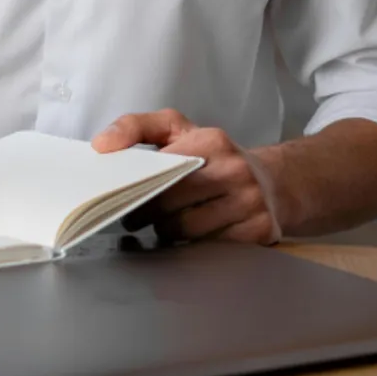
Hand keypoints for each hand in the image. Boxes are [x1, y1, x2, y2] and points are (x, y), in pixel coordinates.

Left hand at [92, 110, 284, 245]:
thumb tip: (101, 145)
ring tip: (162, 224)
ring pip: (185, 231)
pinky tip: (190, 237)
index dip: (135, 186)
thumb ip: (135, 126)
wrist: (274, 182)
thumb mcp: (177, 129)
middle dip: (144, 214)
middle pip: (169, 205)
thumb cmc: (213, 157)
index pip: (160, 169)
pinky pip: (208, 249)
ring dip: (165, 232)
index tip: (119, 195)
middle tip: (134, 217)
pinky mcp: (261, 231)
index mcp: (212, 141)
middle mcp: (235, 171)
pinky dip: (192, 246)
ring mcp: (251, 203)